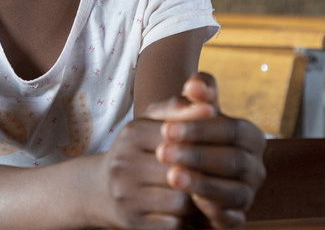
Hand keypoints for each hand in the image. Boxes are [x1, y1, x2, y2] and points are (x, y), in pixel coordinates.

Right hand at [97, 84, 216, 229]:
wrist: (101, 187)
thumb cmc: (139, 148)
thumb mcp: (152, 122)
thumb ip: (180, 108)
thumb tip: (209, 107)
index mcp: (132, 132)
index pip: (180, 138)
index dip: (204, 145)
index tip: (223, 148)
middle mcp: (124, 163)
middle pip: (183, 172)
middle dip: (203, 175)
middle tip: (223, 176)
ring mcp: (126, 195)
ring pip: (181, 202)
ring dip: (197, 201)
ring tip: (207, 195)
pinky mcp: (132, 223)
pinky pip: (174, 225)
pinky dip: (188, 220)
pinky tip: (192, 212)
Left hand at [152, 73, 266, 228]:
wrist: (167, 167)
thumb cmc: (179, 131)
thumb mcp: (181, 110)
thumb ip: (193, 95)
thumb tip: (193, 86)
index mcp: (249, 135)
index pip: (234, 130)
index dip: (200, 129)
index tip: (166, 129)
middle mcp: (255, 166)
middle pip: (235, 161)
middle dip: (197, 156)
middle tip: (161, 152)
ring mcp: (248, 194)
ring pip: (234, 192)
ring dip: (202, 184)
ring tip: (171, 176)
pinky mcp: (236, 219)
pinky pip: (232, 219)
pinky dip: (213, 210)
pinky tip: (190, 201)